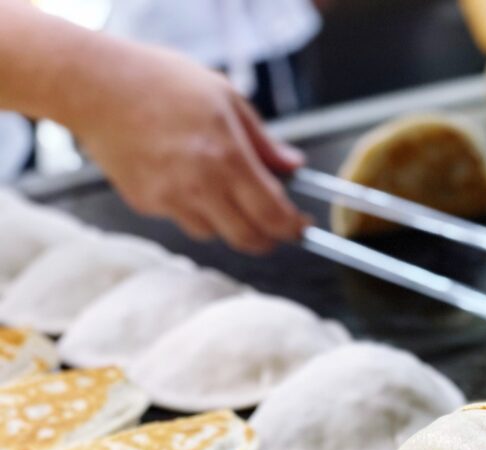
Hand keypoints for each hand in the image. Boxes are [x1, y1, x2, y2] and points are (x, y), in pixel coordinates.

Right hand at [67, 42, 308, 253]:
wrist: (94, 86)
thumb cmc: (159, 82)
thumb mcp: (225, 97)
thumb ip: (264, 140)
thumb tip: (294, 165)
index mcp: (227, 158)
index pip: (273, 214)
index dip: (292, 228)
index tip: (300, 226)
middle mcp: (200, 186)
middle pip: (248, 239)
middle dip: (268, 239)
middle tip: (276, 228)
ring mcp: (170, 200)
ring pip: (214, 233)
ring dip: (228, 222)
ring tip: (223, 190)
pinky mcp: (146, 204)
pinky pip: (181, 219)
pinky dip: (194, 209)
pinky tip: (185, 178)